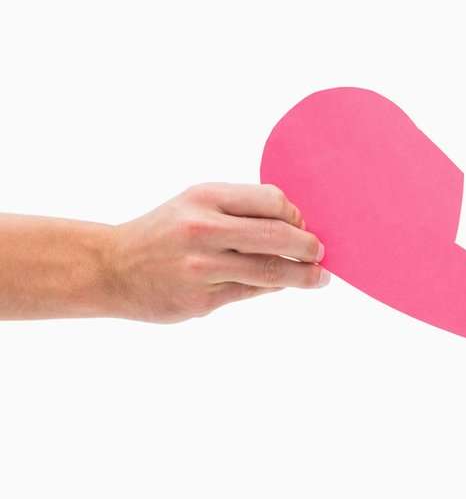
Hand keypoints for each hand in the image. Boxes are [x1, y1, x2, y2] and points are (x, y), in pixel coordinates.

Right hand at [107, 183, 327, 322]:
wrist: (111, 267)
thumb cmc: (166, 232)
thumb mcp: (196, 204)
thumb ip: (241, 210)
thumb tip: (298, 226)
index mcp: (205, 198)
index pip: (271, 201)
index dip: (295, 215)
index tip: (304, 225)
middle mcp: (202, 230)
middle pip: (276, 237)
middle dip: (308, 247)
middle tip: (321, 253)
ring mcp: (200, 268)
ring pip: (268, 271)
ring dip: (302, 275)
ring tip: (319, 277)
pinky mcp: (199, 300)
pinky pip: (250, 292)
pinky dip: (271, 288)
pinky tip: (281, 285)